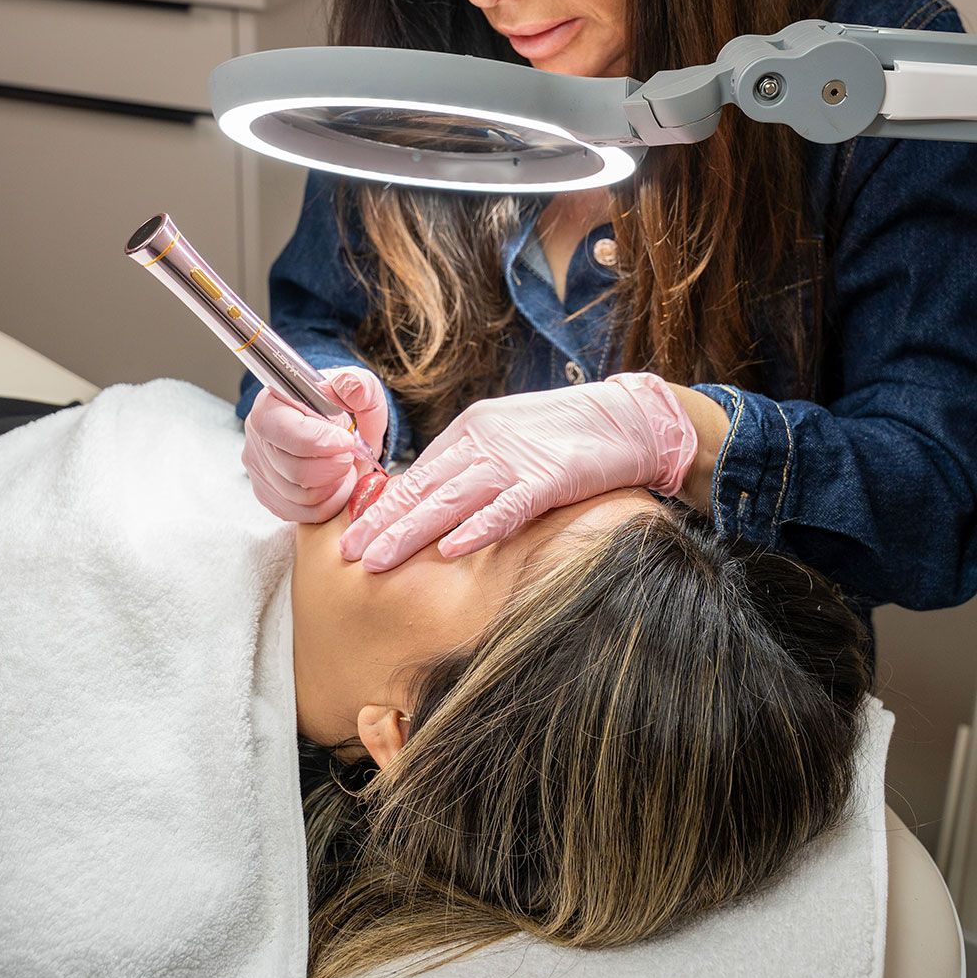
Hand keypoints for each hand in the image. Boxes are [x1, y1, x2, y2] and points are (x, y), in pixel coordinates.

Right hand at [242, 366, 387, 522]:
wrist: (342, 434)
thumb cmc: (347, 409)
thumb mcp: (360, 389)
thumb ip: (357, 385)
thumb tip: (347, 387)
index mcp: (271, 404)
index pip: (283, 429)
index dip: (319, 441)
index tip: (347, 440)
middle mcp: (257, 438)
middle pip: (294, 470)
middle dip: (333, 467)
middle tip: (350, 456)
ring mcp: (259, 470)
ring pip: (300, 496)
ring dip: (333, 485)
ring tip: (343, 468)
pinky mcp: (269, 496)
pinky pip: (301, 513)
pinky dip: (327, 503)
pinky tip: (335, 484)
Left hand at [339, 372, 696, 570]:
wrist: (629, 419)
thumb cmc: (568, 435)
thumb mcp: (508, 441)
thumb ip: (472, 466)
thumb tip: (432, 503)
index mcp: (471, 430)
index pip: (416, 474)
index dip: (380, 507)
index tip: (350, 536)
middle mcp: (484, 440)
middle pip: (423, 488)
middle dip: (381, 524)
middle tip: (348, 555)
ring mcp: (516, 458)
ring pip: (451, 499)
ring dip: (410, 531)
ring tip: (378, 559)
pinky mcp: (550, 477)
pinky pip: (508, 507)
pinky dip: (479, 527)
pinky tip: (451, 549)